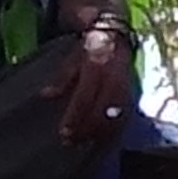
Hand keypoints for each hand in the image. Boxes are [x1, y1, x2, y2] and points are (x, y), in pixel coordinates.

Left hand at [45, 24, 135, 152]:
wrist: (115, 34)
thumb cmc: (89, 48)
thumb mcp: (72, 58)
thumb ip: (62, 78)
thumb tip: (46, 95)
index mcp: (95, 67)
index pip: (85, 97)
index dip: (75, 117)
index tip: (64, 133)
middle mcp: (112, 77)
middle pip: (101, 111)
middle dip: (87, 129)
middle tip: (74, 143)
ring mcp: (125, 85)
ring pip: (115, 115)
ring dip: (102, 132)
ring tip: (88, 144)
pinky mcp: (131, 91)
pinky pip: (125, 114)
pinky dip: (115, 128)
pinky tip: (105, 138)